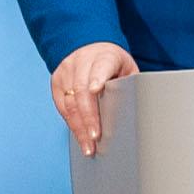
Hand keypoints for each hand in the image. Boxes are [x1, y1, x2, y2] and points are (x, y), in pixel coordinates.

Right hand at [51, 40, 137, 156]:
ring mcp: (66, 72)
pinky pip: (62, 107)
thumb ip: (129, 84)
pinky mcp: (56, 82)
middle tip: (95, 138)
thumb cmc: (112, 62)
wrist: (88, 46)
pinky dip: (71, 124)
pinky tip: (80, 137)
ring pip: (69, 103)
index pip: (100, 67)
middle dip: (88, 117)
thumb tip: (137, 109)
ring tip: (88, 147)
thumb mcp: (126, 67)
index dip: (97, 78)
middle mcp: (81, 62)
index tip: (96, 90)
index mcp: (104, 56)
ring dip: (79, 128)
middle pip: (81, 91)